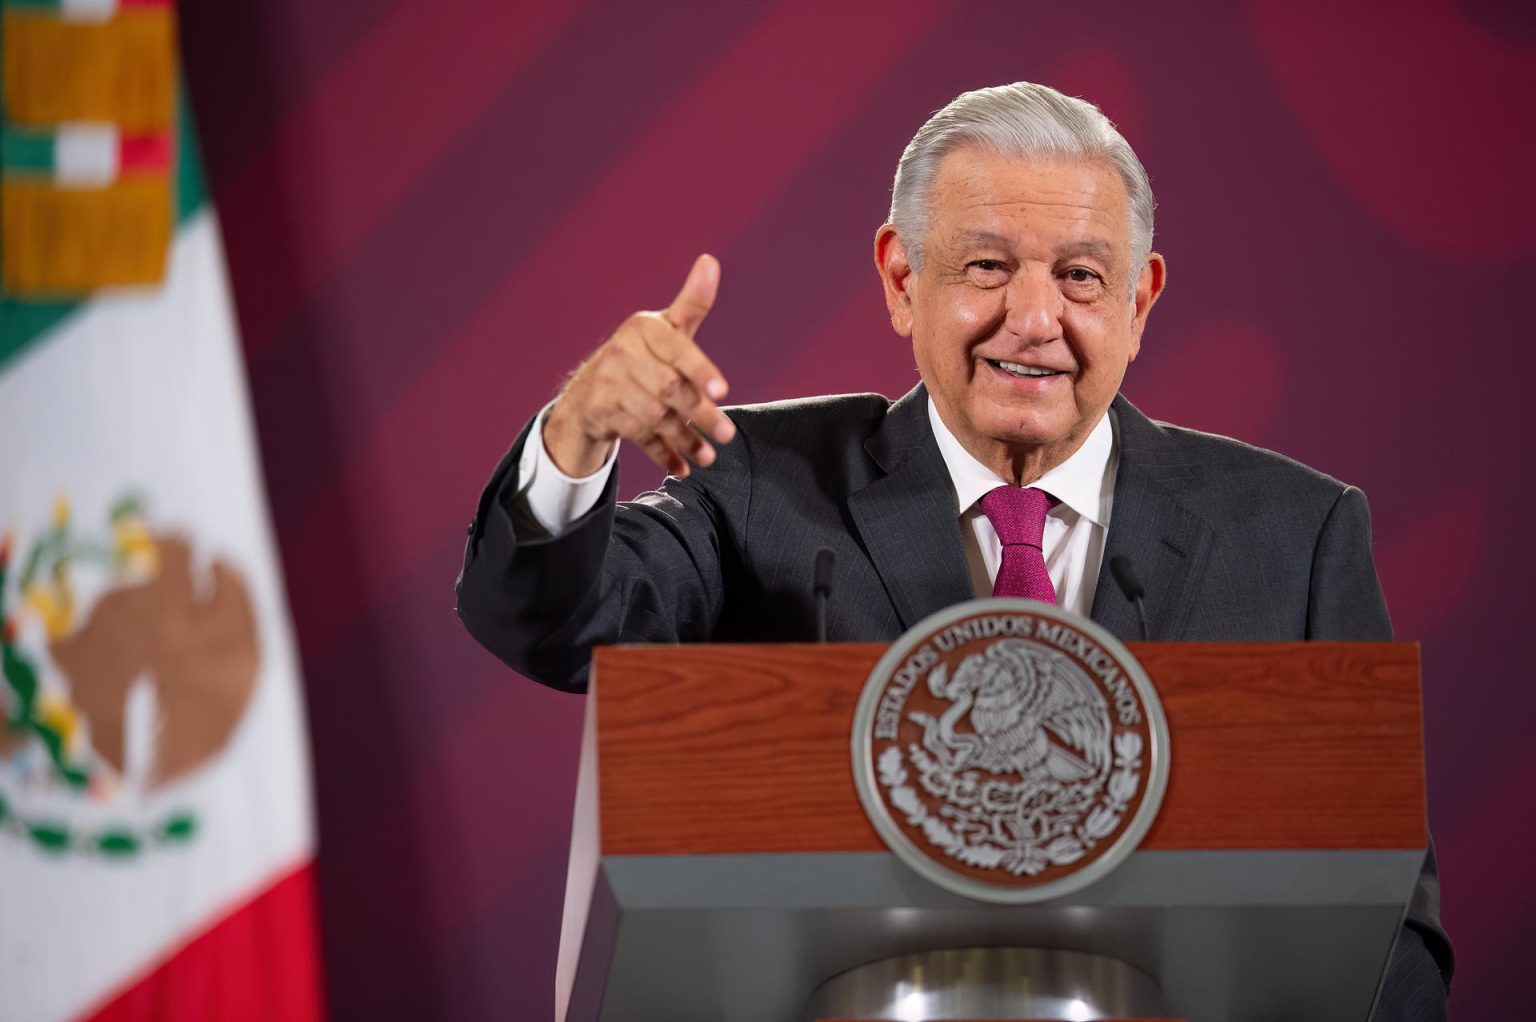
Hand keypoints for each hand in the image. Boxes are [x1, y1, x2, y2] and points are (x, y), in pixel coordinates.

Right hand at [543, 254, 735, 477]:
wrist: (588, 394)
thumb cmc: (642, 357)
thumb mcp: (667, 331)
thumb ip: (692, 303)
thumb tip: (710, 261)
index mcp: (643, 328)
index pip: (677, 349)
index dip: (700, 371)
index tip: (723, 391)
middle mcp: (622, 352)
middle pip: (669, 389)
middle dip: (701, 414)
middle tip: (727, 434)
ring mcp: (607, 383)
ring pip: (655, 416)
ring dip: (685, 439)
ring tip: (709, 457)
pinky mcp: (599, 412)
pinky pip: (637, 436)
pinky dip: (662, 453)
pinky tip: (681, 466)